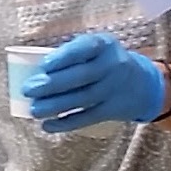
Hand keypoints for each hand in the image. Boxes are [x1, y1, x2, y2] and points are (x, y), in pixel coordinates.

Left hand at [25, 28, 168, 132]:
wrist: (142, 84)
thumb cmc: (103, 62)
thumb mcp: (95, 50)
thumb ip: (71, 56)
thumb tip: (35, 73)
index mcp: (104, 44)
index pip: (85, 47)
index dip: (65, 56)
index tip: (44, 65)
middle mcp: (113, 65)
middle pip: (81, 76)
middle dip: (53, 84)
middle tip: (28, 89)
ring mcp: (114, 88)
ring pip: (83, 98)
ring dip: (55, 105)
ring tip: (34, 110)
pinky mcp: (113, 109)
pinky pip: (88, 117)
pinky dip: (67, 123)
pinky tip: (48, 125)